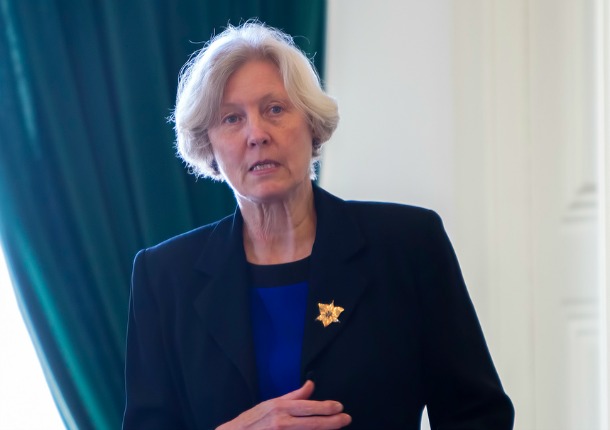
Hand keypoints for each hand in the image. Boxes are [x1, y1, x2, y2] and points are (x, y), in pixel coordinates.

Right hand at [216, 380, 351, 428]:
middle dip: (333, 422)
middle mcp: (282, 423)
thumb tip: (311, 385)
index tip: (340, 407)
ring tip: (336, 428)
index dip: (327, 408)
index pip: (309, 408)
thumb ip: (294, 396)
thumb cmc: (252, 421)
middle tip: (347, 419)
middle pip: (313, 424)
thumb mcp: (271, 403)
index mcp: (280, 408)